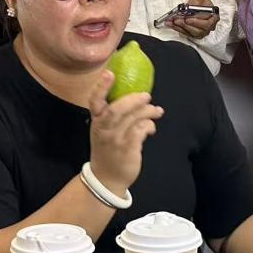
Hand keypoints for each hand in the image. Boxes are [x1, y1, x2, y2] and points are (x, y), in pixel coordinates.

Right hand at [87, 70, 163, 197]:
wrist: (107, 178)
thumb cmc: (108, 149)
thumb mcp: (105, 130)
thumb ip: (116, 114)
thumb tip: (137, 96)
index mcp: (96, 121)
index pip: (95, 101)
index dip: (101, 86)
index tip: (109, 73)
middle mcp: (104, 129)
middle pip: (117, 109)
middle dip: (133, 100)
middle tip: (146, 96)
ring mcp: (115, 140)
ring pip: (133, 119)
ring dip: (148, 112)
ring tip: (156, 111)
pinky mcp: (128, 149)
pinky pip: (141, 131)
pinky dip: (149, 126)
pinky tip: (151, 127)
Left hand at [167, 0, 219, 39]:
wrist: (200, 4)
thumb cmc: (201, 1)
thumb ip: (194, 2)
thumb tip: (188, 7)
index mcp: (214, 17)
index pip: (206, 23)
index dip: (195, 21)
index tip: (187, 18)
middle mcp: (209, 27)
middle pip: (199, 30)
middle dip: (186, 25)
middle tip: (176, 20)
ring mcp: (202, 31)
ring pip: (191, 33)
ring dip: (180, 27)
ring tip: (171, 22)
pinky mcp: (194, 33)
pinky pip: (185, 33)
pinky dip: (177, 28)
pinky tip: (171, 24)